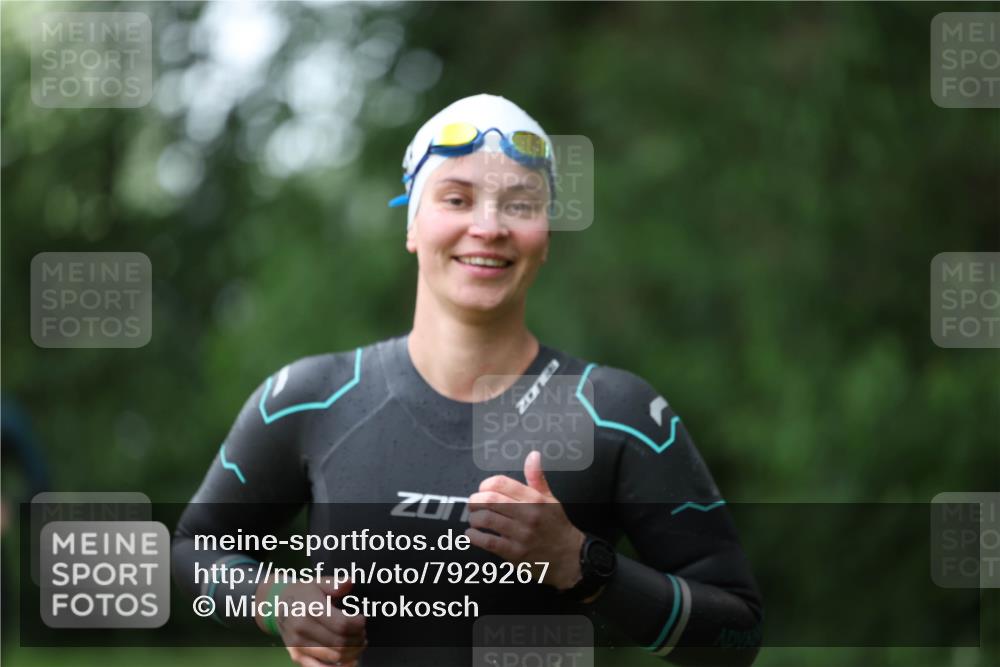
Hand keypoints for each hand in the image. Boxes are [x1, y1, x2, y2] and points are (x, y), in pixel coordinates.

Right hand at [255, 577, 367, 665]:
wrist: (277, 605)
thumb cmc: (303, 593)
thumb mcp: (318, 582)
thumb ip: (334, 583)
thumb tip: (349, 582)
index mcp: (310, 608)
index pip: (341, 624)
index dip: (358, 625)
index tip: (362, 620)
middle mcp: (302, 629)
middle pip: (340, 642)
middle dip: (357, 639)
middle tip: (362, 633)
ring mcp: (298, 645)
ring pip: (334, 657)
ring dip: (352, 652)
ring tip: (357, 643)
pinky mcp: (296, 656)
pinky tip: (350, 660)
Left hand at [465, 450, 584, 589]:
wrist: (570, 556)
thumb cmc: (557, 526)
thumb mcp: (550, 499)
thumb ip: (537, 478)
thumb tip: (533, 456)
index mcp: (535, 499)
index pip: (501, 483)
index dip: (485, 484)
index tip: (482, 489)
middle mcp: (528, 515)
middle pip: (490, 500)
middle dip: (475, 500)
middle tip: (473, 504)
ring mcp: (521, 535)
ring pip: (486, 520)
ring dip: (474, 518)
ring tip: (475, 519)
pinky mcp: (515, 553)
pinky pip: (488, 542)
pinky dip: (474, 536)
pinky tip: (473, 534)